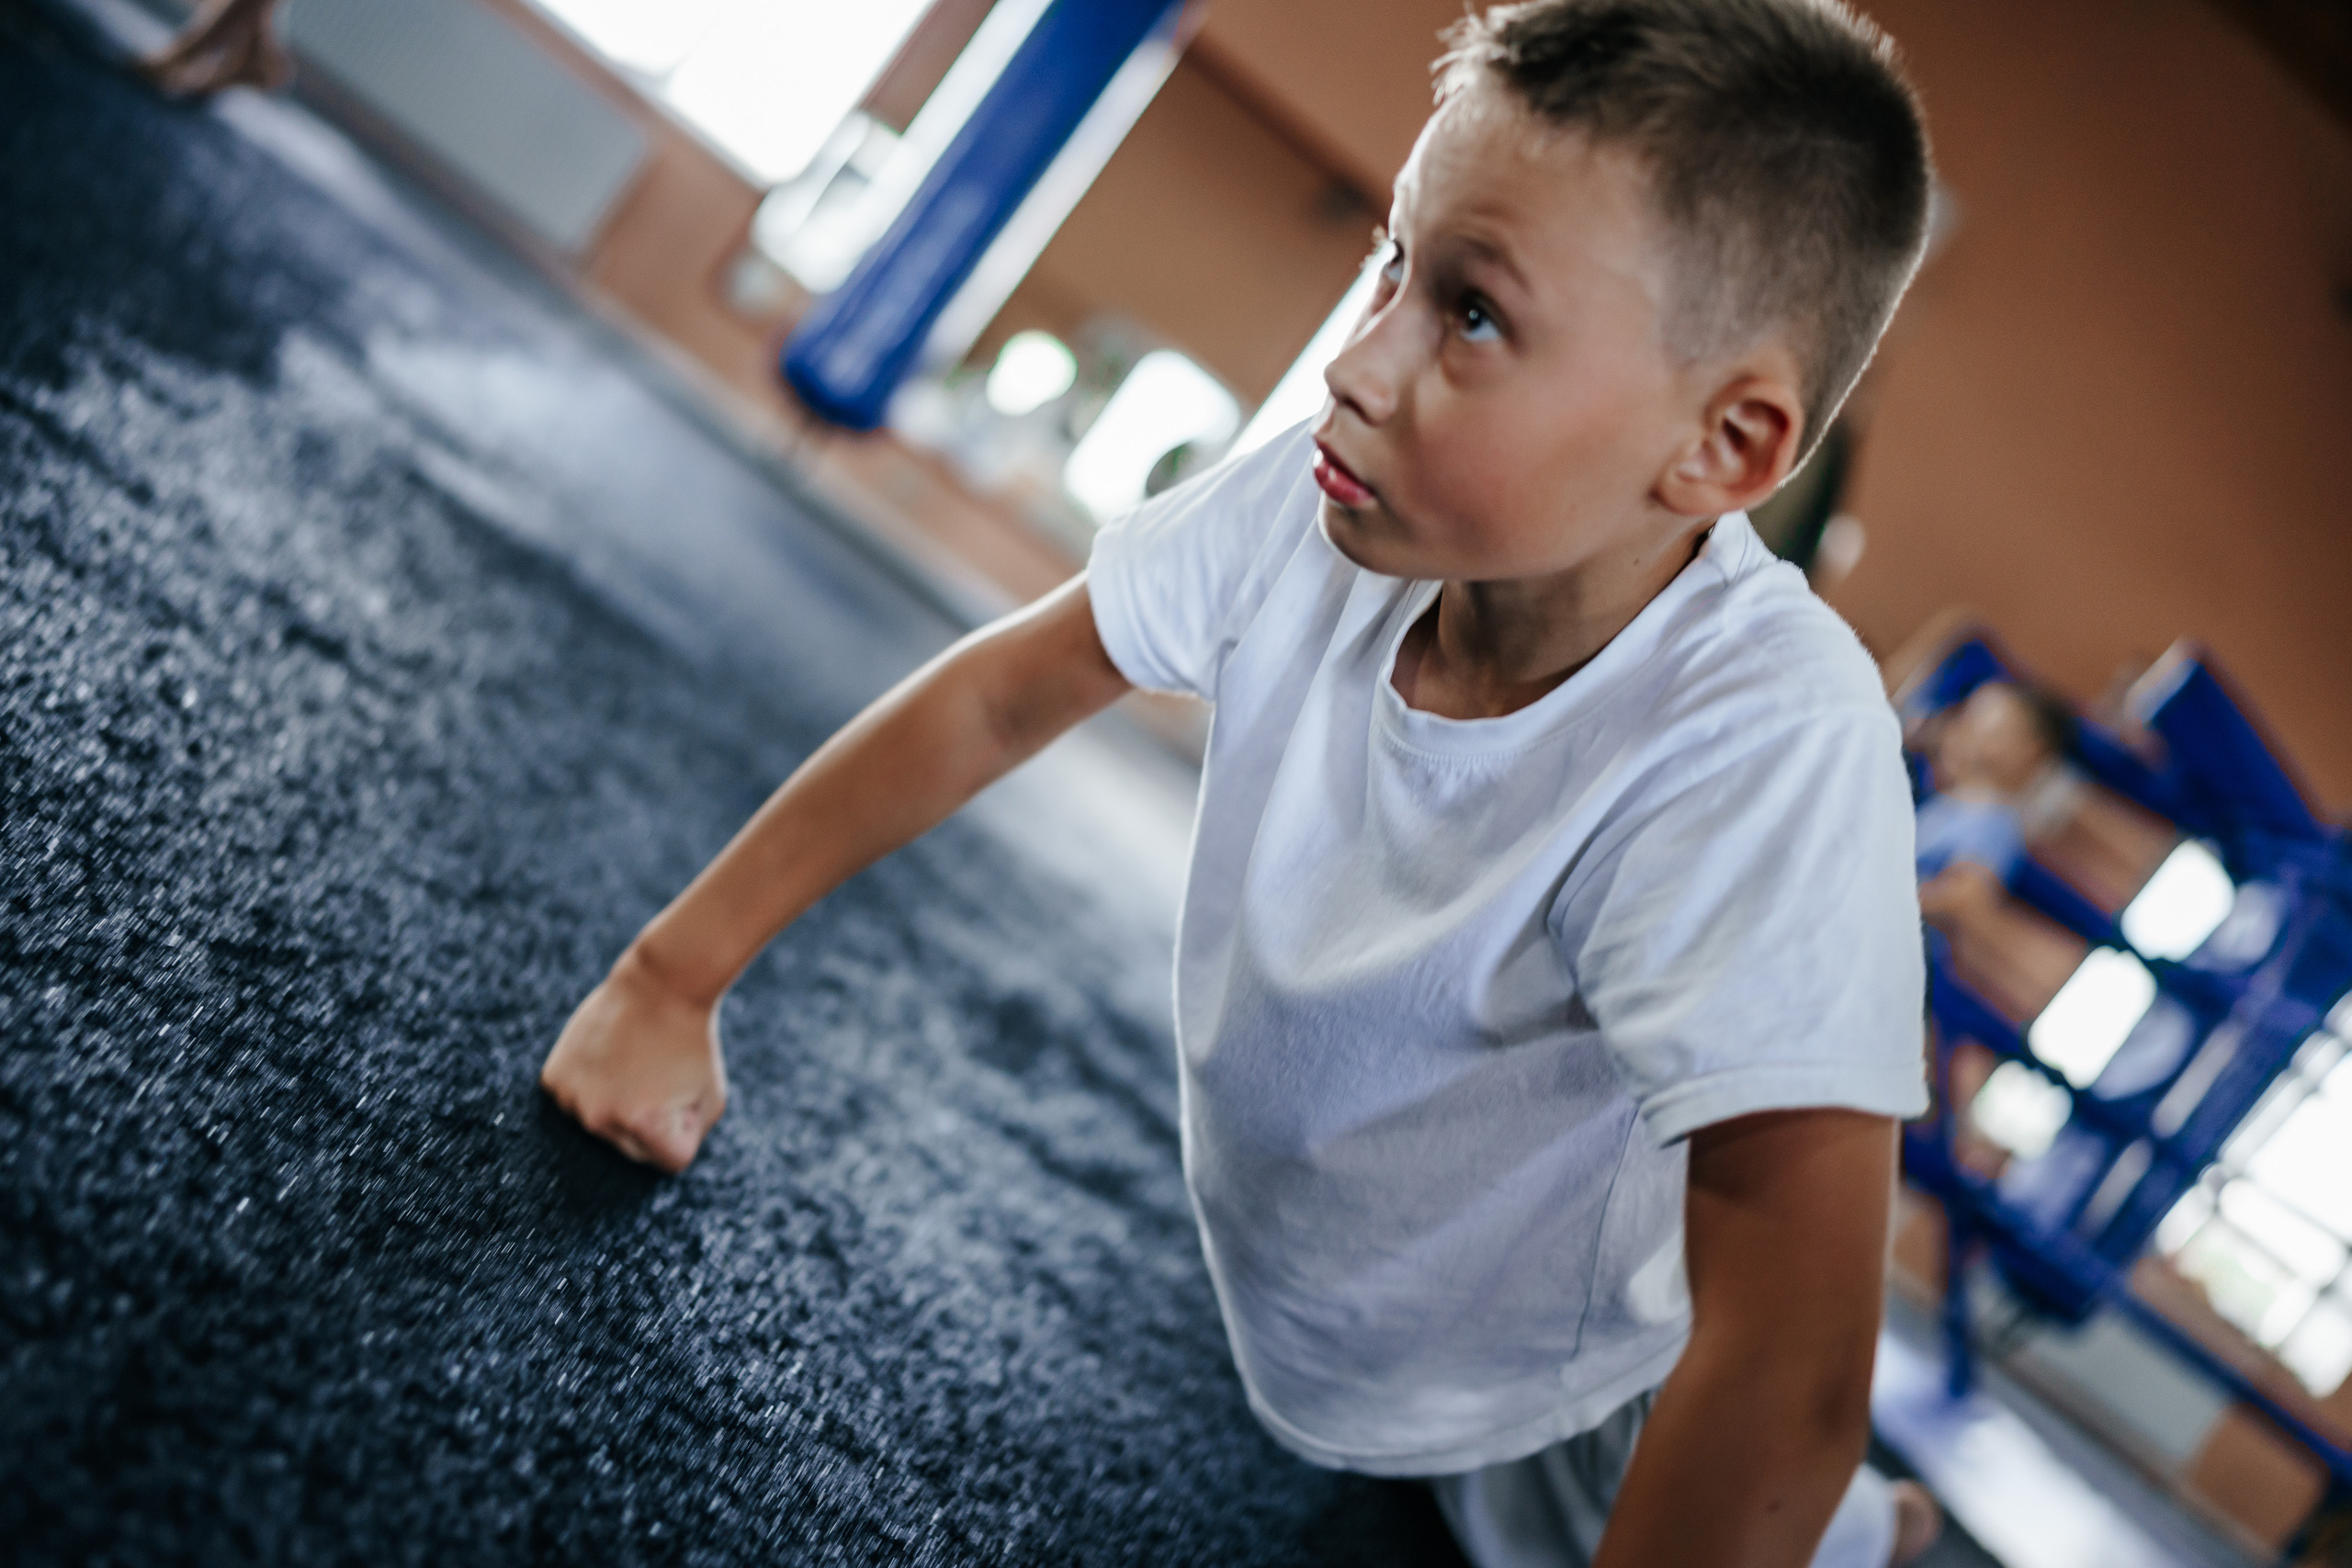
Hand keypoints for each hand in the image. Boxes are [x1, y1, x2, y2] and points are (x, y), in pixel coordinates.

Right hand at [540, 947, 726, 1172]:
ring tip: (633, 1063)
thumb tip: (653, 1158)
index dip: (686, 1127)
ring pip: (603, 1125)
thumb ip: (688, 1140)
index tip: (685, 1092)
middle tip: (658, 1075)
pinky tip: (607, 1057)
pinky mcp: (553, 1079)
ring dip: (618, 1105)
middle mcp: (599, 1118)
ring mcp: (571, 1098)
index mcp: (642, 1124)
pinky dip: (592, 1087)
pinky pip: (578, 1102)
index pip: (670, 1161)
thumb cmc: (693, 1041)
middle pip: (632, 1147)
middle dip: (650, 1121)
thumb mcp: (712, 1097)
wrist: (661, 983)